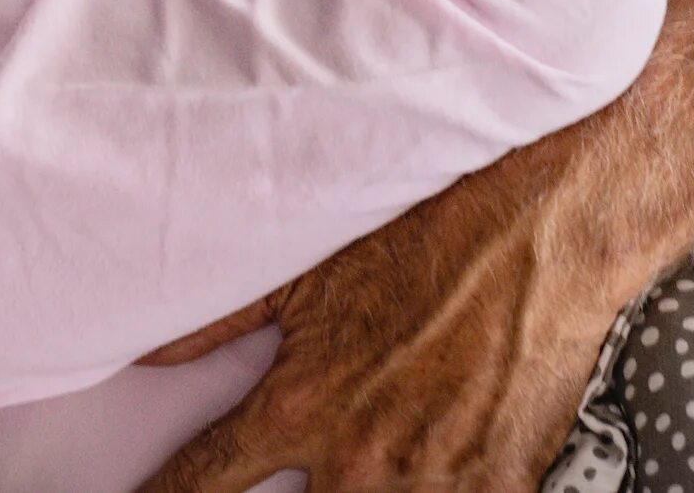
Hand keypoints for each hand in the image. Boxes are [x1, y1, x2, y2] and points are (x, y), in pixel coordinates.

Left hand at [134, 139, 631, 492]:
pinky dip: (442, 488)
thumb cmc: (431, 231)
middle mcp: (362, 459)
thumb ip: (221, 316)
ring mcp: (435, 481)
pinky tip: (438, 465)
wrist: (545, 227)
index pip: (202, 485)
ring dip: (369, 489)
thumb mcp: (312, 264)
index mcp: (304, 408)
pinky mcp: (501, 485)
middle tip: (312, 464)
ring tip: (381, 454)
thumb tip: (148, 347)